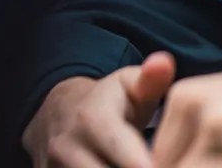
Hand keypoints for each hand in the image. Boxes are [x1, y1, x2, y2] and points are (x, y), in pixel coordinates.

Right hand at [22, 51, 176, 167]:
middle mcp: (67, 148)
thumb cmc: (106, 101)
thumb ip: (151, 79)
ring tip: (149, 167)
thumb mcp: (128, 84)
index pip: (124, 153)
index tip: (159, 166)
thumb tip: (164, 63)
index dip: (146, 164)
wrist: (57, 114)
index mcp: (93, 120)